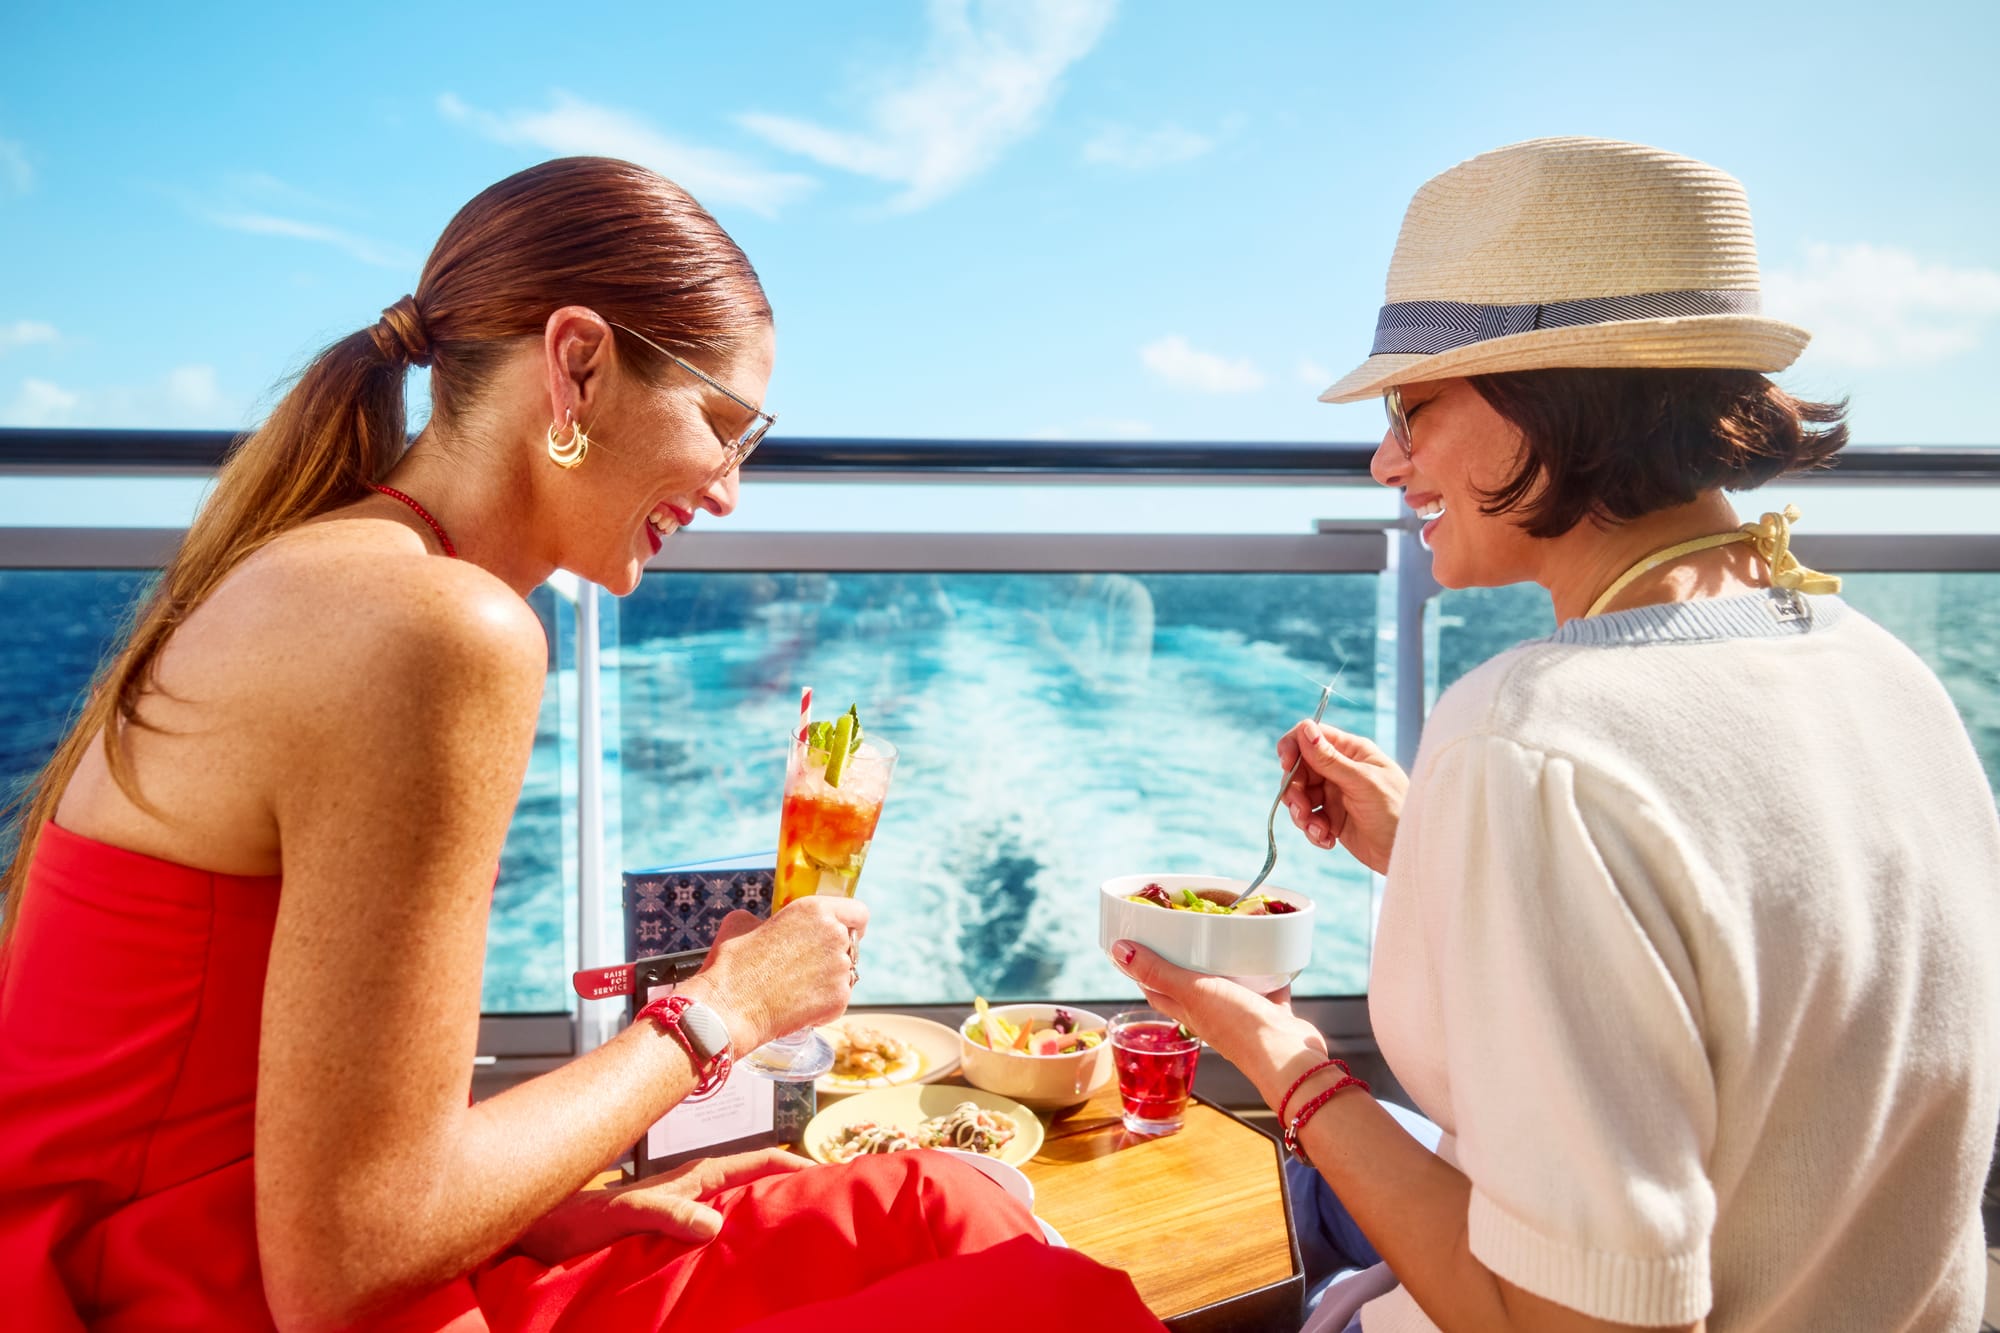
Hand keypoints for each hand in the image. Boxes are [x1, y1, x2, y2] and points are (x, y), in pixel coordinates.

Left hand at [513, 1148, 812, 1262]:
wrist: (537, 1233)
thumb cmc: (574, 1220)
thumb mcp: (622, 1214)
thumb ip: (666, 1213)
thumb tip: (717, 1223)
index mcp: (689, 1179)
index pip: (752, 1162)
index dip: (790, 1162)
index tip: (828, 1171)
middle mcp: (691, 1191)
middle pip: (753, 1181)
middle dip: (790, 1186)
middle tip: (828, 1202)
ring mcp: (681, 1211)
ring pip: (737, 1205)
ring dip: (768, 1211)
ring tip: (800, 1229)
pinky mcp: (669, 1233)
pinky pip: (718, 1231)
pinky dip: (741, 1236)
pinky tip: (749, 1258)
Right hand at [681, 898, 866, 1052]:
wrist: (729, 1008)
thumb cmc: (733, 964)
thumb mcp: (741, 924)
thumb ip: (763, 919)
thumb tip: (761, 925)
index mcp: (815, 911)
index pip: (858, 912)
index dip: (852, 923)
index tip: (844, 932)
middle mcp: (835, 936)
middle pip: (851, 944)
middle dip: (833, 953)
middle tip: (806, 966)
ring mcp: (840, 970)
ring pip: (845, 973)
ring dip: (828, 979)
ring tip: (795, 988)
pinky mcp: (839, 1000)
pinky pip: (838, 998)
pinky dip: (822, 1003)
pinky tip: (796, 1006)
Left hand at [1109, 940, 1326, 1099]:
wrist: (1289, 1057)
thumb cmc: (1238, 1027)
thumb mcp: (1193, 992)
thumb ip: (1159, 972)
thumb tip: (1119, 950)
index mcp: (1188, 1011)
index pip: (1158, 990)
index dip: (1145, 969)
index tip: (1140, 943)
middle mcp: (1212, 1015)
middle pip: (1192, 986)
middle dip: (1185, 960)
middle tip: (1183, 930)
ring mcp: (1243, 1016)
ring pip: (1229, 986)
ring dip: (1226, 965)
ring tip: (1225, 935)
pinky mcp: (1271, 1014)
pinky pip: (1267, 988)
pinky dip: (1266, 972)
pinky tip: (1270, 952)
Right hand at [1278, 720, 1407, 874]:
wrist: (1409, 852)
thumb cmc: (1398, 811)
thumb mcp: (1363, 783)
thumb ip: (1330, 759)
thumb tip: (1306, 730)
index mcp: (1352, 752)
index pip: (1312, 736)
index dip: (1294, 747)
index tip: (1286, 765)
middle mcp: (1341, 770)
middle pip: (1300, 769)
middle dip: (1295, 790)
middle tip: (1302, 810)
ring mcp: (1336, 794)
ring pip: (1300, 796)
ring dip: (1302, 815)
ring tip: (1319, 831)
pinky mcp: (1333, 819)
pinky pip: (1309, 819)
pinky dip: (1312, 831)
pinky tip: (1327, 840)